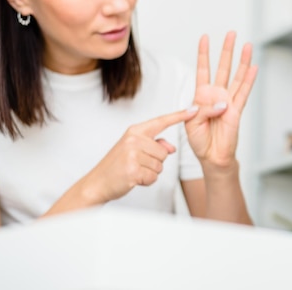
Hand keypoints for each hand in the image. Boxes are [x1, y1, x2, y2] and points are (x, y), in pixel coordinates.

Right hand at [80, 108, 197, 203]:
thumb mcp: (134, 150)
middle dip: (155, 162)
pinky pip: (153, 177)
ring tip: (134, 171)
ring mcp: (132, 154)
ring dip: (150, 173)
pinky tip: (133, 179)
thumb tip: (172, 148)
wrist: (97, 183)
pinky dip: (146, 182)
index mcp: (135, 131)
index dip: (179, 116)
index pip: (161, 121)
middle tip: (136, 164)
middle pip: (164, 152)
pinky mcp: (133, 170)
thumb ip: (154, 145)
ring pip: (160, 166)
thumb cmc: (117, 166)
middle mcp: (134, 140)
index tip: (195, 109)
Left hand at [185, 31, 257, 168]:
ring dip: (242, 60)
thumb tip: (222, 103)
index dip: (204, 54)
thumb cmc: (199, 140)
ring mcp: (228, 101)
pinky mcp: (237, 110)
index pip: (203, 70)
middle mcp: (216, 95)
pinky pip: (244, 92)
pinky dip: (249, 80)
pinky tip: (254, 67)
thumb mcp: (191, 122)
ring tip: (247, 45)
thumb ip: (204, 109)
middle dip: (226, 50)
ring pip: (237, 76)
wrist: (211, 156)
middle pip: (223, 67)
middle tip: (231, 33)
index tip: (205, 38)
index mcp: (201, 95)